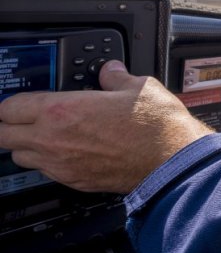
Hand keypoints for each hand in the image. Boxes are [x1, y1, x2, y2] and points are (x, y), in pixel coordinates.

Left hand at [0, 61, 213, 192]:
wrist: (172, 160)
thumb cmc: (156, 126)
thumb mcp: (138, 86)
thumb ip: (115, 76)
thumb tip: (110, 71)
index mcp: (61, 110)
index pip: (10, 106)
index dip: (11, 102)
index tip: (18, 100)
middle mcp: (53, 140)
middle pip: (3, 135)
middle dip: (7, 124)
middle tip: (19, 118)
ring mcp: (62, 164)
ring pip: (20, 156)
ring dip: (25, 144)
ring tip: (43, 135)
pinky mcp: (75, 181)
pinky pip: (45, 172)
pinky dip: (48, 161)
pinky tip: (67, 152)